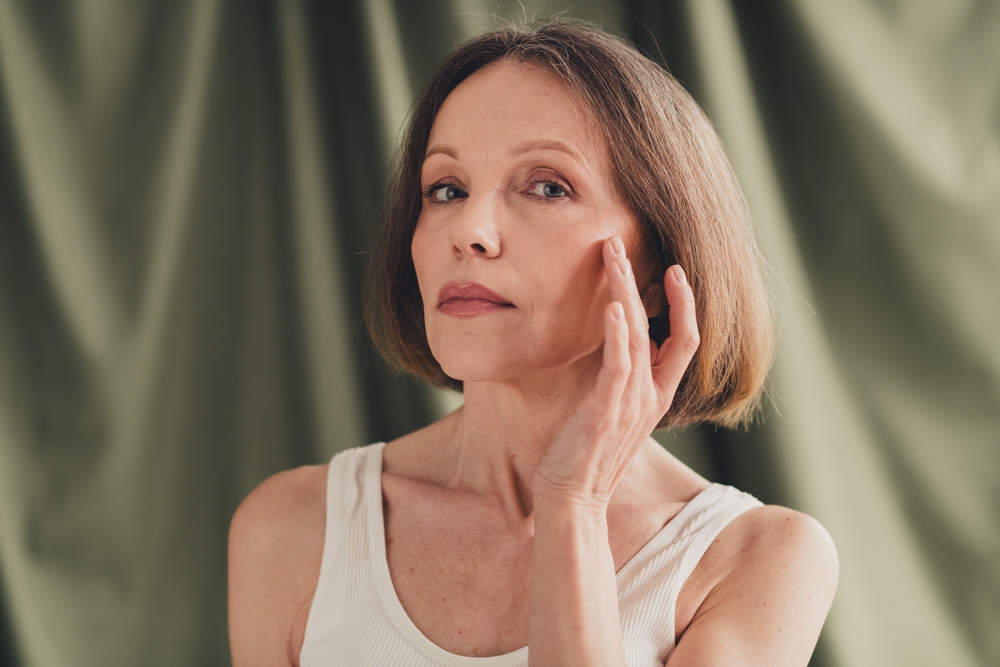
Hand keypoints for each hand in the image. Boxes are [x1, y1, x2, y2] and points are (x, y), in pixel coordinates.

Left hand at [531, 236, 699, 509]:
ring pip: (642, 335)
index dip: (685, 303)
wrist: (572, 498)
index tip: (674, 270)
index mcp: (656, 395)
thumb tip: (617, 347)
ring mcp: (632, 403)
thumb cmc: (584, 454)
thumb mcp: (612, 412)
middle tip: (625, 245)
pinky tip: (615, 306)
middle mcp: (651, 396)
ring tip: (614, 256)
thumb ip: (621, 381)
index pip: (686, 340)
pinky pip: (620, 364)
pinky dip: (620, 333)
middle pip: (669, 328)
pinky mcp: (607, 410)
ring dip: (627, 291)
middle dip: (653, 283)